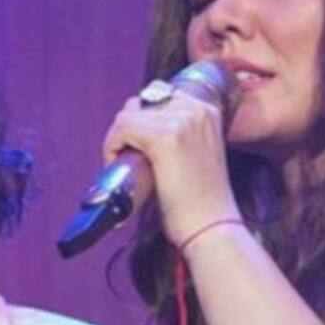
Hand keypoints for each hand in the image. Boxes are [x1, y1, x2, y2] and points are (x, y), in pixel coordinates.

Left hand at [101, 88, 242, 244]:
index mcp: (207, 110)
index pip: (159, 96)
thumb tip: (141, 127)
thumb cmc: (202, 202)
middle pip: (141, 102)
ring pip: (128, 114)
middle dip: (128, 129)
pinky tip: (120, 167)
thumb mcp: (197, 153)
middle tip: (129, 159)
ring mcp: (182, 120)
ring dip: (119, 139)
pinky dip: (112, 147)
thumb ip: (179, 134)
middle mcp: (197, 108)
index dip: (141, 122)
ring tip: (127, 166)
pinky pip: (122, 127)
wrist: (213, 228)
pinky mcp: (165, 136)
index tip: (137, 148)